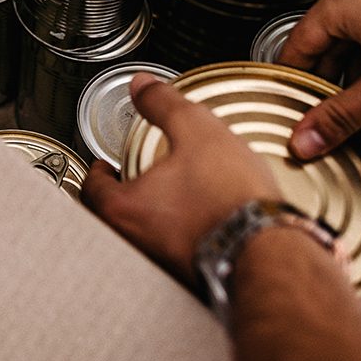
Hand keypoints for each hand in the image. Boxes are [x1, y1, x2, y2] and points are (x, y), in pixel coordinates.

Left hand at [82, 73, 280, 286]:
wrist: (268, 248)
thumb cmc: (229, 197)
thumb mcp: (195, 128)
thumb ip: (162, 103)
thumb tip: (141, 85)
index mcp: (125, 209)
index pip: (92, 190)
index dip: (96, 173)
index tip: (101, 166)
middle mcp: (137, 243)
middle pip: (112, 217)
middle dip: (120, 196)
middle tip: (130, 177)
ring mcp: (163, 264)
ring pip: (142, 236)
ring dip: (149, 215)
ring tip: (166, 194)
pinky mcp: (191, 275)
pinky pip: (172, 250)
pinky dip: (176, 232)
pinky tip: (197, 218)